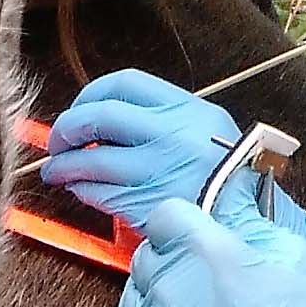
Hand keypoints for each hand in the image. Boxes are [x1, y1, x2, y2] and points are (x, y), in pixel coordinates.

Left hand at [41, 70, 305, 289]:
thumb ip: (165, 121)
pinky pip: (97, 191)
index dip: (91, 93)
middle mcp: (170, 133)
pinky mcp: (146, 204)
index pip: (125, 83)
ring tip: (56, 171)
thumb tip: (105, 120)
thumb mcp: (208, 132)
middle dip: (67, 127)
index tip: (81, 108)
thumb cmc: (226, 180)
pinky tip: (77, 189)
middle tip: (57, 141)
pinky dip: (79, 188)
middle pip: (98, 116)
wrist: (250, 223)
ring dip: (63, 164)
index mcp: (186, 108)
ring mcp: (157, 169)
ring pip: (90, 159)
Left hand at [98, 187, 305, 306]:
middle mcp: (169, 285)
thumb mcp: (298, 258)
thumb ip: (256, 224)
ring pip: (129, 299)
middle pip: (146, 257)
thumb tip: (236, 203)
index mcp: (203, 249)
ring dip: (151, 302)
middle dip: (169, 264)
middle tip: (197, 284)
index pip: (165, 216)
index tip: (192, 238)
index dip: (181, 226)